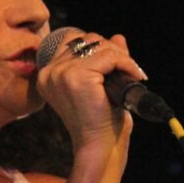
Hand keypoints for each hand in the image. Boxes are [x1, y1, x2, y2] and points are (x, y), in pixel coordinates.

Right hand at [37, 31, 145, 150]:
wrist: (100, 145)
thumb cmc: (101, 120)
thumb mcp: (102, 84)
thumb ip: (106, 59)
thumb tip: (118, 37)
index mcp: (49, 74)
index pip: (75, 41)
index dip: (101, 48)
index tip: (119, 64)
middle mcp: (49, 72)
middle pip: (88, 40)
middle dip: (113, 51)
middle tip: (129, 70)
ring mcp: (60, 74)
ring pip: (99, 46)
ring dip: (121, 57)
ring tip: (132, 74)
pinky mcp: (76, 77)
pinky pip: (109, 57)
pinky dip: (126, 63)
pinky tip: (135, 76)